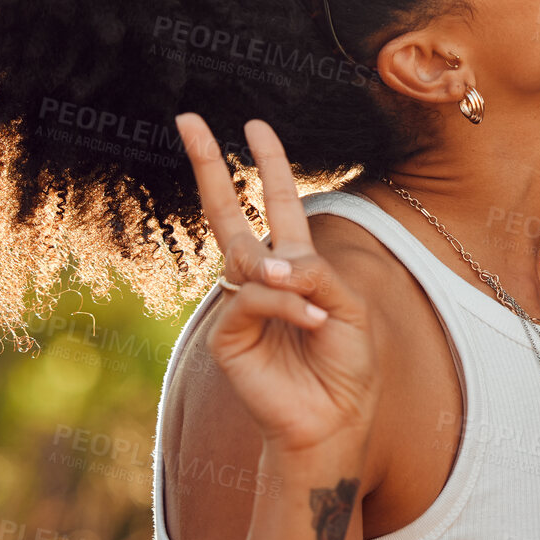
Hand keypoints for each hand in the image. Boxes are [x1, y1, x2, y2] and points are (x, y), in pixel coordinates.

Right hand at [175, 114, 380, 455]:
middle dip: (210, 165)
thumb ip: (314, 274)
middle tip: (190, 119)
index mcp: (295, 263)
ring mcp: (239, 304)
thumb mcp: (349, 305)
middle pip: (229, 212)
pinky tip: (309, 324)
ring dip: (287, 281)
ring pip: (248, 260)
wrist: (336, 419)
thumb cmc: (348, 363)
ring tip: (317, 314)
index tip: (253, 124)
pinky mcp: (227, 336)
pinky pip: (250, 300)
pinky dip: (284, 308)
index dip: (268, 164)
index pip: (277, 202)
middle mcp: (261, 277)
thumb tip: (267, 265)